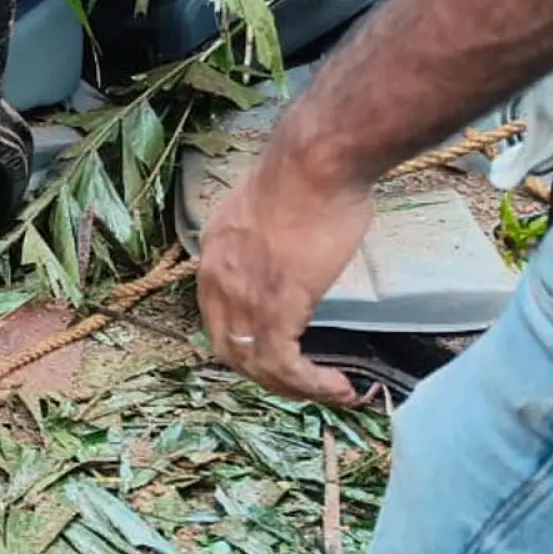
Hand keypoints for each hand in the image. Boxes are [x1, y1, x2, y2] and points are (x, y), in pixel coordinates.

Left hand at [196, 148, 375, 403]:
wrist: (317, 162)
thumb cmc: (309, 177)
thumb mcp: (271, 214)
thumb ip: (270, 243)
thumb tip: (292, 257)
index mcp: (214, 253)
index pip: (218, 316)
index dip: (247, 343)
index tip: (281, 354)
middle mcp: (217, 278)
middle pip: (229, 349)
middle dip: (267, 374)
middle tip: (305, 383)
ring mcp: (242, 294)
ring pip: (257, 364)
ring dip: (296, 388)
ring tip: (332, 392)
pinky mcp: (276, 306)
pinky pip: (283, 363)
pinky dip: (310, 385)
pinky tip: (338, 386)